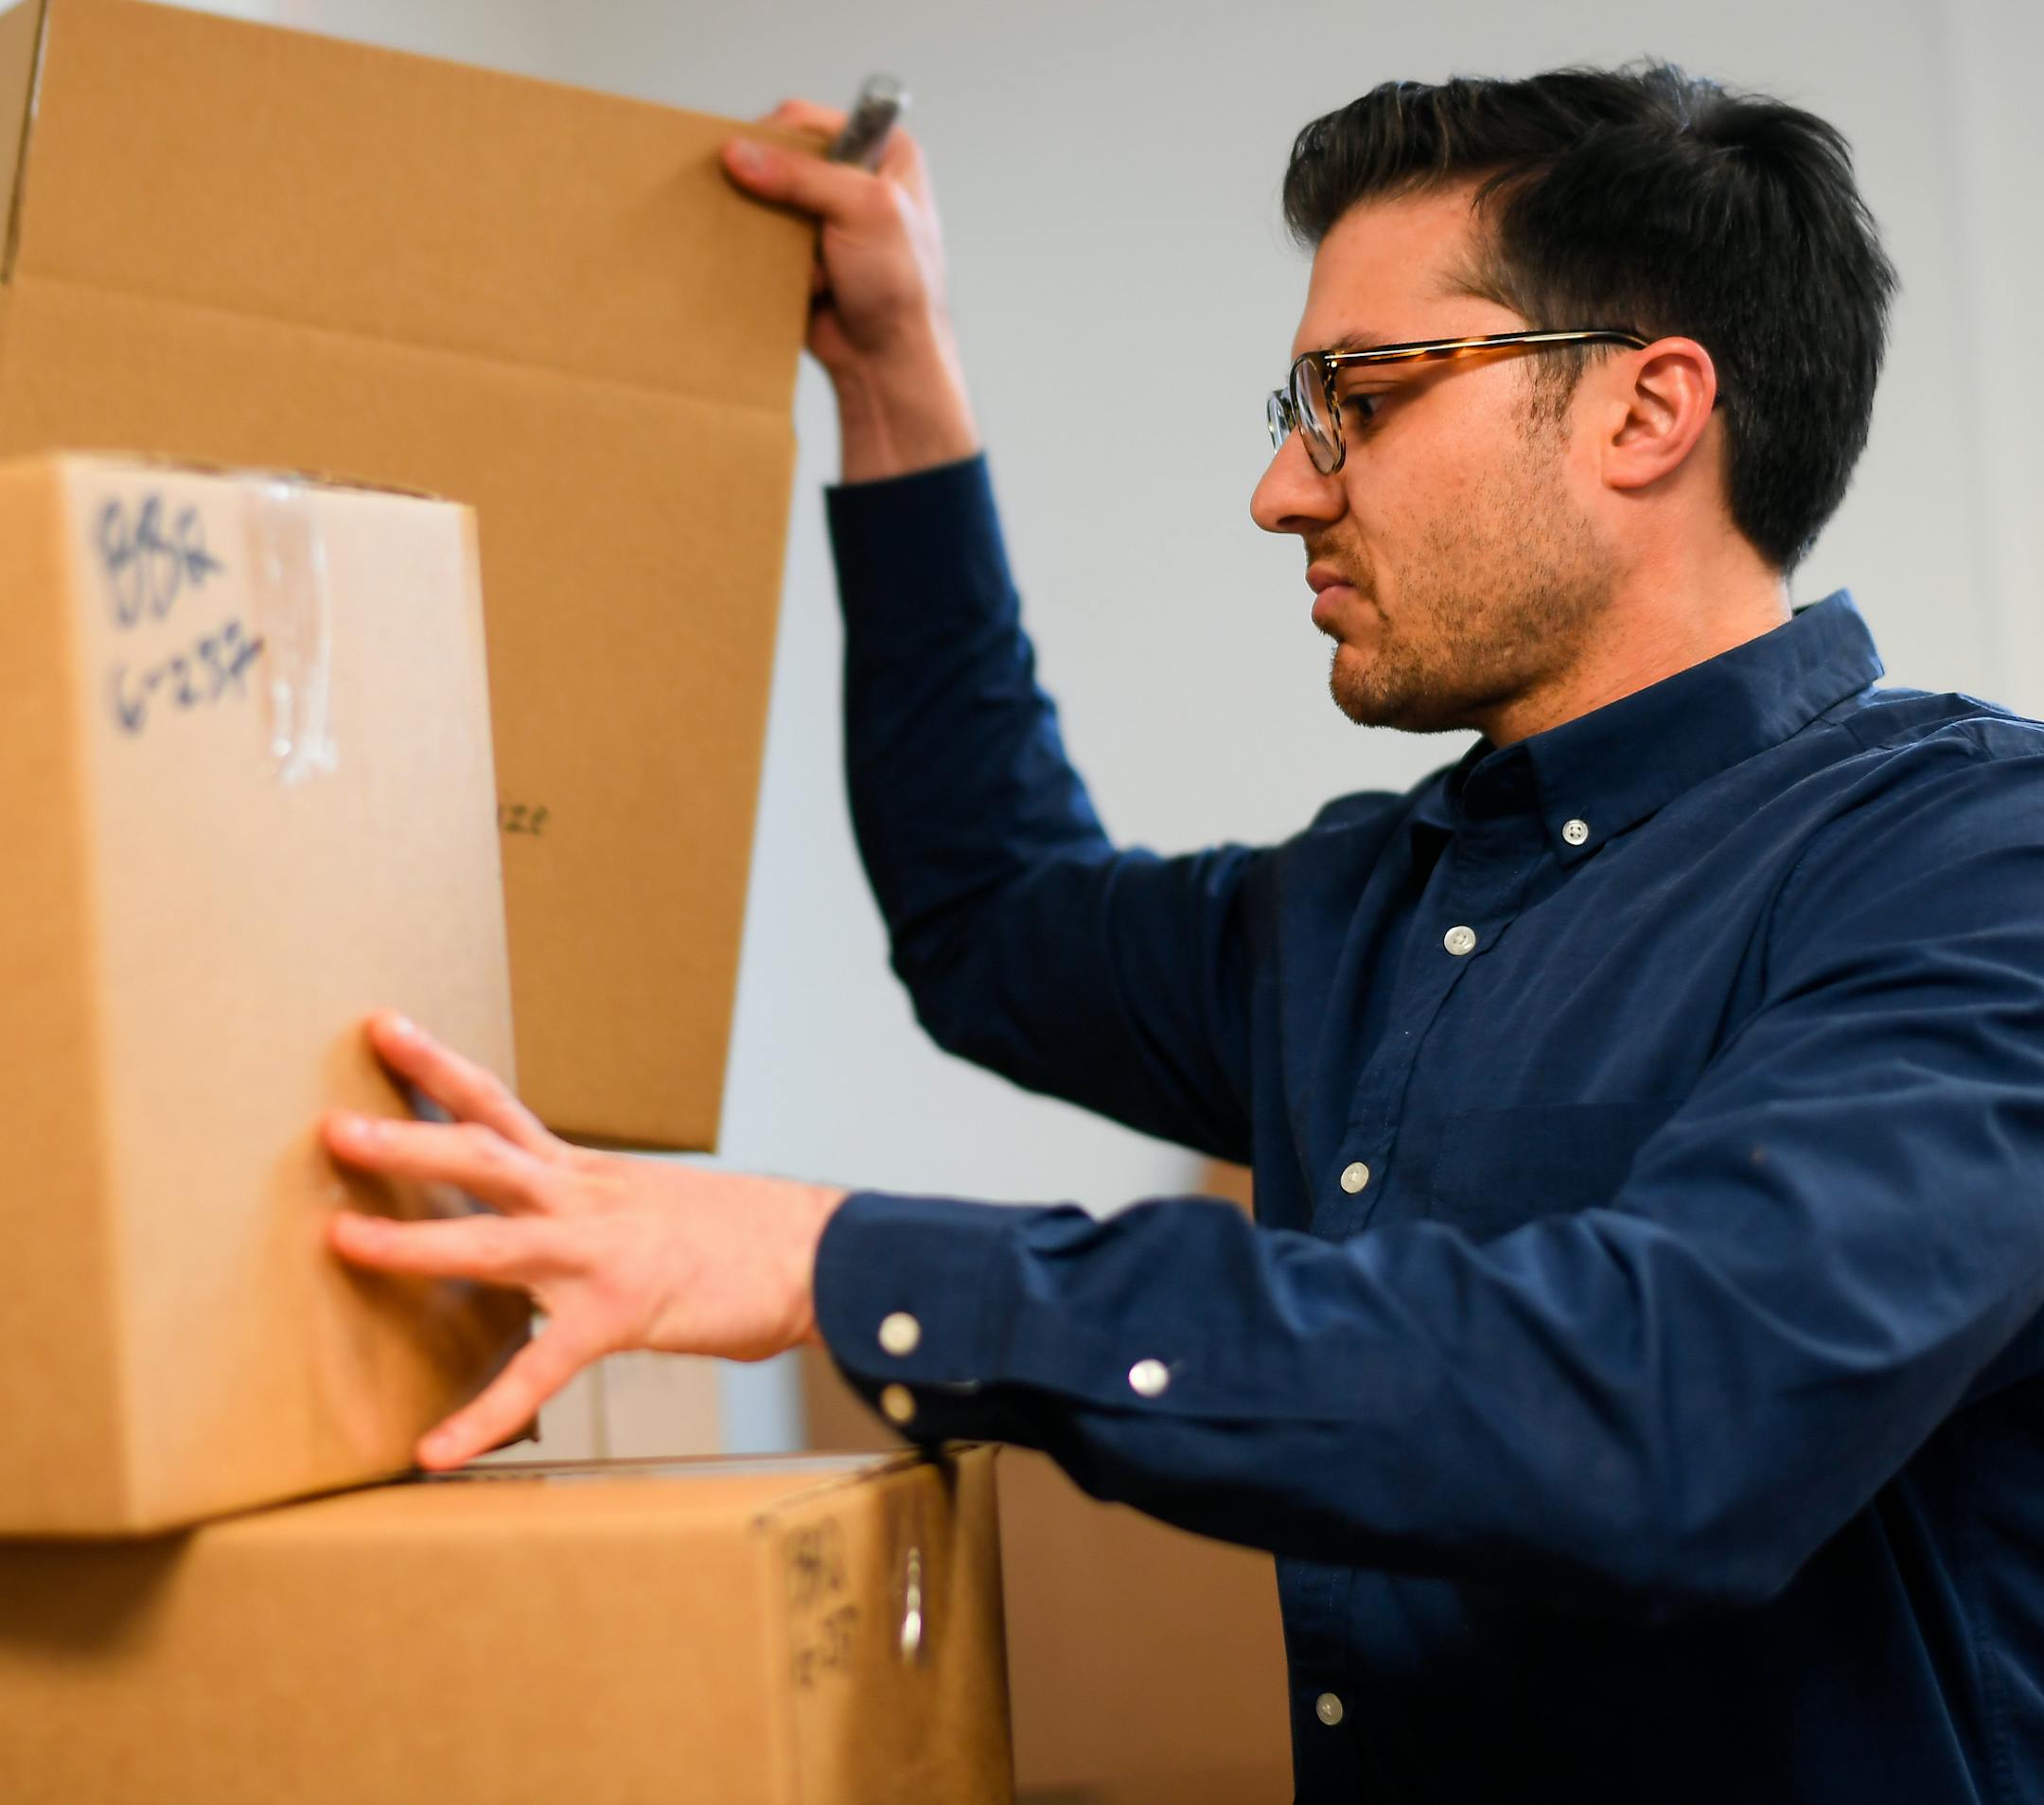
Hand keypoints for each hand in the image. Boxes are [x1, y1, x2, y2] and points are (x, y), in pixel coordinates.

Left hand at [321, 1011, 847, 1470]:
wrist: (817, 1253)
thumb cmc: (742, 1234)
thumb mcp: (654, 1199)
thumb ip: (593, 1204)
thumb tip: (547, 1213)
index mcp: (589, 1172)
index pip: (500, 1106)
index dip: (439, 1068)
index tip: (382, 1030)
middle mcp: (586, 1198)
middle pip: (484, 1153)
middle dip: (406, 1138)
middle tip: (333, 1125)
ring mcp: (599, 1255)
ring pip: (493, 1239)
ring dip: (413, 1240)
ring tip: (340, 1240)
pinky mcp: (620, 1316)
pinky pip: (538, 1371)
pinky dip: (482, 1415)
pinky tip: (435, 1451)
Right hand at [722, 99, 979, 481]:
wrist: (889, 362)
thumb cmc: (901, 289)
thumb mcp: (862, 211)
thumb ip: (802, 176)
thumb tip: (739, 153)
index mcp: (887, 153)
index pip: (811, 121)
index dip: (777, 137)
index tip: (751, 161)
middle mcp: (858, 181)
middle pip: (785, 160)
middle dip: (772, 190)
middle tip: (772, 215)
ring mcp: (830, 221)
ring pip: (770, 203)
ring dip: (771, 230)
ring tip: (799, 258)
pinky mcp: (806, 256)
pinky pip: (767, 241)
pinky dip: (769, 258)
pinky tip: (795, 279)